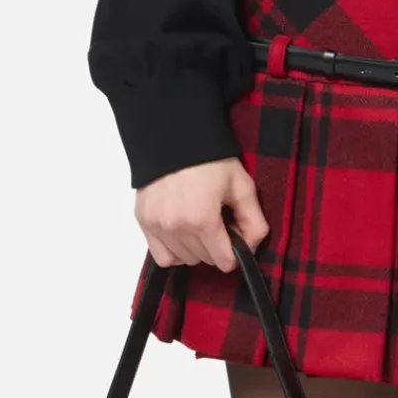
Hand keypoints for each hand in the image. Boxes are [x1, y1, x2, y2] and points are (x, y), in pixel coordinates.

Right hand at [134, 156, 268, 271]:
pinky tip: (182, 233)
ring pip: (184, 259)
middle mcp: (176, 228)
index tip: (234, 233)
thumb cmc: (211, 160)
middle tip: (218, 222)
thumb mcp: (242, 186)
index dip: (235, 251)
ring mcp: (157, 226)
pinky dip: (174, 251)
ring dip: (195, 249)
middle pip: (205, 260)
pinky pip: (161, 256)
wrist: (174, 136)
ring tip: (198, 222)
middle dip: (216, 247)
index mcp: (203, 220)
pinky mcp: (143, 221)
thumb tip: (252, 248)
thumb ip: (254, 221)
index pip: (224, 262)